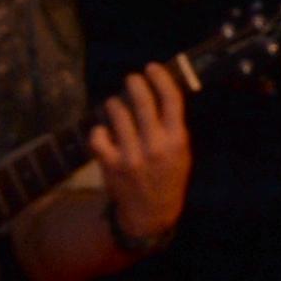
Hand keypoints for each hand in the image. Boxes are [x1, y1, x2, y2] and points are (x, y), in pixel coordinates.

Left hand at [90, 63, 192, 251]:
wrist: (151, 213)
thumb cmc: (168, 177)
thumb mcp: (182, 152)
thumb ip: (173, 124)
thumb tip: (159, 89)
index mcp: (177, 140)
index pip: (171, 99)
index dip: (160, 78)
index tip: (152, 67)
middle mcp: (155, 146)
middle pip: (142, 101)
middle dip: (135, 83)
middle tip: (131, 79)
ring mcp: (131, 155)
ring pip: (117, 113)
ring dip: (115, 103)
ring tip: (116, 105)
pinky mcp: (111, 164)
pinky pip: (98, 135)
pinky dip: (99, 129)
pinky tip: (105, 131)